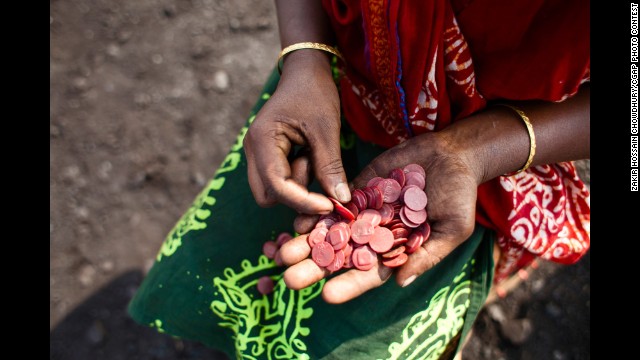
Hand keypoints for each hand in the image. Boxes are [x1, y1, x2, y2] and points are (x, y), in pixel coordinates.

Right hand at [244, 51, 350, 213]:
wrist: (304, 71)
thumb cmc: (314, 93)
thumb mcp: (326, 129)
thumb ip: (330, 166)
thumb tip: (341, 201)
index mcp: (263, 140)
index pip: (276, 186)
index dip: (302, 201)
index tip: (329, 205)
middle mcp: (253, 150)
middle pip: (267, 196)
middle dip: (295, 196)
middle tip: (318, 174)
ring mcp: (257, 154)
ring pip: (272, 191)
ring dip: (296, 185)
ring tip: (313, 157)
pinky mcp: (266, 156)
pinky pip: (278, 180)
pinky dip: (296, 179)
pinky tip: (309, 157)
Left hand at [278, 131, 481, 303]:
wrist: (452, 154)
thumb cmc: (460, 195)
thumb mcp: (454, 228)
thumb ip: (427, 254)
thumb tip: (400, 281)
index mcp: (398, 250)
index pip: (371, 273)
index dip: (350, 285)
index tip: (327, 296)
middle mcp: (377, 235)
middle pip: (343, 255)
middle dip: (317, 267)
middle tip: (289, 278)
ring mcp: (366, 212)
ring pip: (333, 231)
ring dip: (308, 242)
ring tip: (283, 251)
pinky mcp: (360, 189)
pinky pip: (336, 202)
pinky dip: (318, 212)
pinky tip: (298, 220)